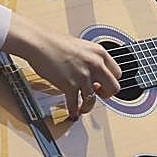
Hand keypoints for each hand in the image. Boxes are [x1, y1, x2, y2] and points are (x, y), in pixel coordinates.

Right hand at [3, 13, 121, 119]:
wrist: (39, 43)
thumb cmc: (55, 43)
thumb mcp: (82, 48)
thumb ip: (91, 60)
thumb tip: (94, 75)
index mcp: (99, 53)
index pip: (117, 73)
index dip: (110, 81)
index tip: (104, 85)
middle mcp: (95, 64)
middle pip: (114, 88)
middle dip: (107, 95)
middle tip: (99, 95)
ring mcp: (83, 75)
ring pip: (94, 100)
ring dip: (88, 107)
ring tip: (83, 108)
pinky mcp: (69, 85)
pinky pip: (75, 104)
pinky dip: (73, 111)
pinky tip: (72, 112)